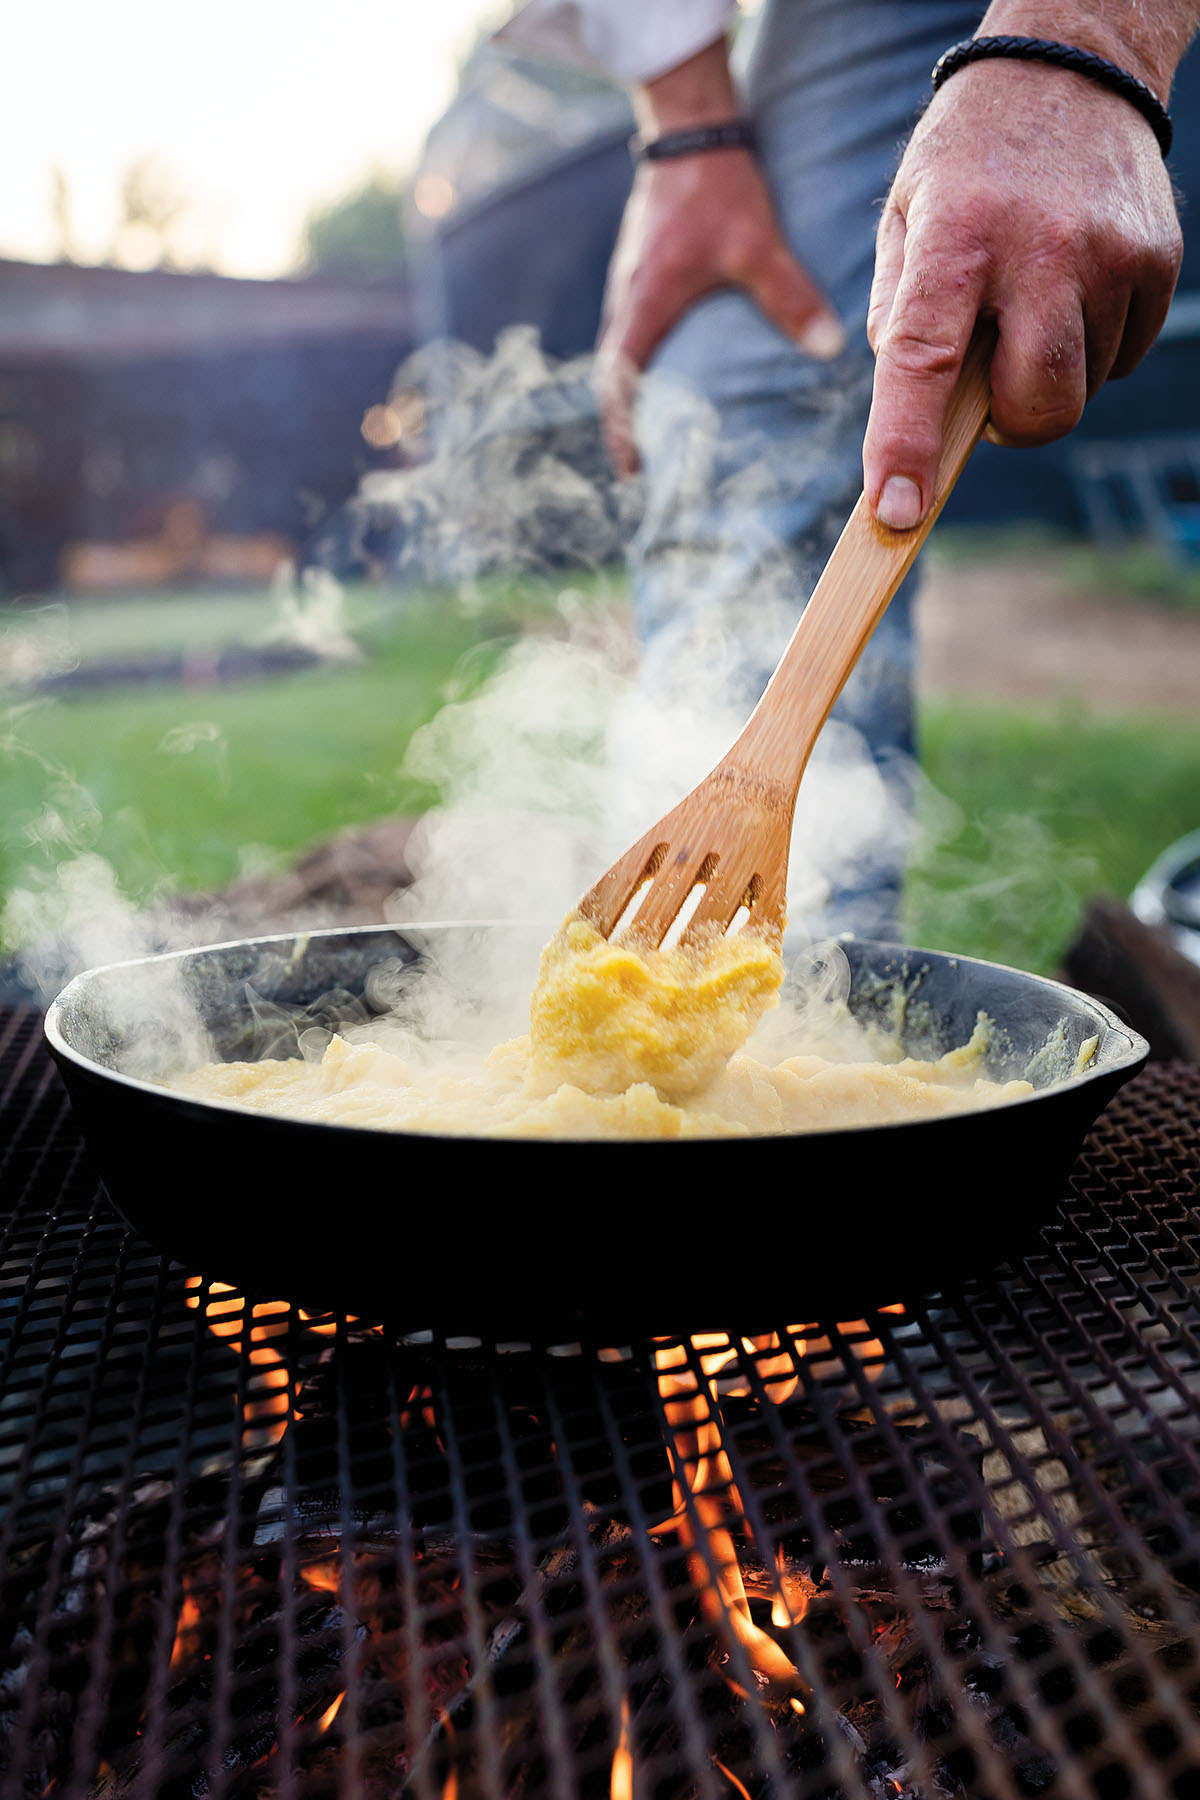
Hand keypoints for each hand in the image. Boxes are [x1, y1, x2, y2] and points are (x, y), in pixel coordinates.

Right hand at [595, 36, 844, 475]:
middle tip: (646, 465)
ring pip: (622, 353)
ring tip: (658, 430)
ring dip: (634, 393)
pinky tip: (671, 375)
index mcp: (647, 304)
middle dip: (627, 422)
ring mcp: (630, 285)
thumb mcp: (757, 244)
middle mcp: (629, 300)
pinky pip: (634, 330)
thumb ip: (791, 296)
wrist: (691, 130)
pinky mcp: (641, 272)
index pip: (622, 383)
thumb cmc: (717, 187)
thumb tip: (827, 349)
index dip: (622, 429)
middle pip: (615, 377)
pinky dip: (643, 363)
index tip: (631, 469)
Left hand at [863, 57, 1181, 528]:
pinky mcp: (1156, 261)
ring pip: (1081, 388)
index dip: (906, 445)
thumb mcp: (906, 218)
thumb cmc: (968, 163)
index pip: (922, 360)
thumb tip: (906, 411)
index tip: (895, 511)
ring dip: (1048, 377)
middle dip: (1010, 425)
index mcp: (955, 238)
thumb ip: (899, 316)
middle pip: (1037, 404)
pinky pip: (1122, 357)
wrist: (1069, 68)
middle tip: (985, 392)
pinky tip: (1071, 289)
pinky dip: (1092, 348)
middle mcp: (1039, 249)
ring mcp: (1109, 256)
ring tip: (1029, 304)